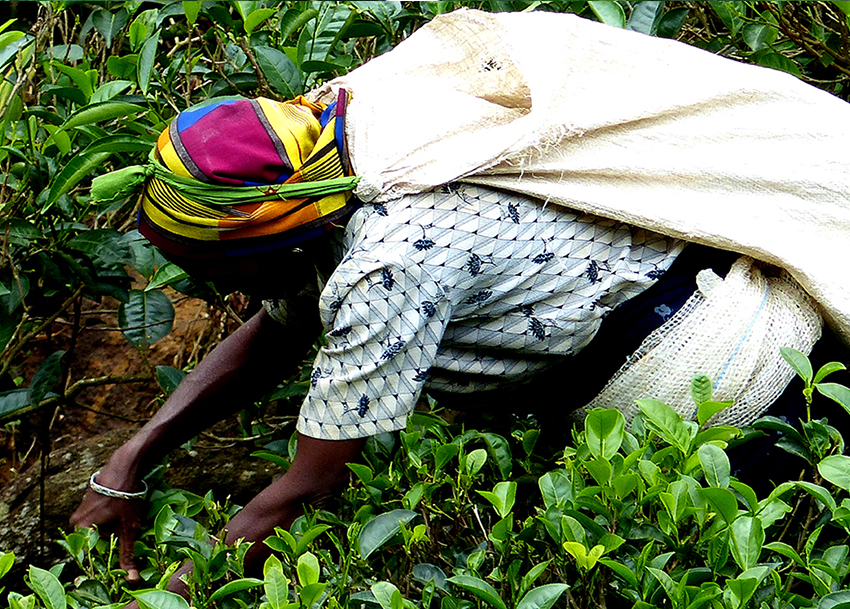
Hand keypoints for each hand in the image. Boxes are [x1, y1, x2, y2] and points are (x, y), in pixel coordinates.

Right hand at [70, 467, 144, 582]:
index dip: (113, 546)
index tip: (124, 535)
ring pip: (102, 524)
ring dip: (115, 522)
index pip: (95, 550)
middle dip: (115, 533)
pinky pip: (102, 512)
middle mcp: (76, 519)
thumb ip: (127, 554)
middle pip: (98, 537)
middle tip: (127, 522)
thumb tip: (131, 579)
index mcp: (79, 529)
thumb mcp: (129, 529)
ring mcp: (82, 506)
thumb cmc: (126, 498)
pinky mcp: (91, 496)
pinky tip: (123, 504)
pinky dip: (113, 512)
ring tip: (126, 512)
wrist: (126, 466)